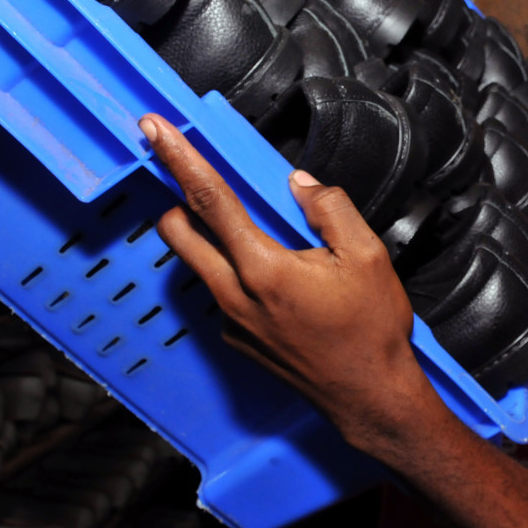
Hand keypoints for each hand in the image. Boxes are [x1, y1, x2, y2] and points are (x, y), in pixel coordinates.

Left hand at [137, 113, 428, 440]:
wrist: (370, 396)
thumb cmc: (371, 333)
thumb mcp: (368, 256)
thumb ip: (330, 209)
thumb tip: (301, 184)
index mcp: (265, 269)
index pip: (210, 200)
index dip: (180, 159)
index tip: (156, 130)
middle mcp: (237, 296)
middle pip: (179, 232)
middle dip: (174, 196)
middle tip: (185, 172)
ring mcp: (232, 322)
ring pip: (197, 263)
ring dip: (206, 235)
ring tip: (249, 229)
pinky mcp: (237, 340)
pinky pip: (222, 292)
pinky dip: (235, 272)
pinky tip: (277, 279)